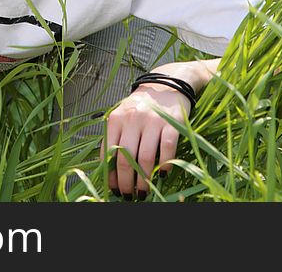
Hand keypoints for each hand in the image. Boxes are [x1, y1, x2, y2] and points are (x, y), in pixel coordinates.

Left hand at [101, 82, 191, 199]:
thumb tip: (109, 171)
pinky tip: (163, 174)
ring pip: (145, 157)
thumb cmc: (142, 106)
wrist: (167, 85)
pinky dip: (165, 164)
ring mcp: (153, 120)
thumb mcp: (123, 117)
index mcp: (116, 119)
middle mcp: (133, 119)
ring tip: (144, 192)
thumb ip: (116, 137)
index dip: (110, 176)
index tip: (113, 190)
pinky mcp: (172, 123)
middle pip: (126, 158)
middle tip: (128, 196)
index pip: (109, 153)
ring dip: (144, 180)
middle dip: (126, 183)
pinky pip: (167, 148)